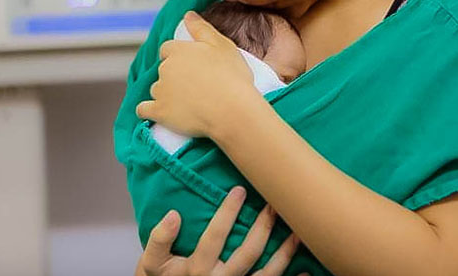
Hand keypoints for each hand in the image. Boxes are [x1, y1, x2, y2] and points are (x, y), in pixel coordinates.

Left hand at [136, 11, 259, 137]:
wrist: (232, 110)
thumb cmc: (231, 77)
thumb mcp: (222, 45)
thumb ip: (201, 28)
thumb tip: (187, 14)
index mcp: (178, 50)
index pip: (167, 49)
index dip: (178, 57)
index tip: (191, 66)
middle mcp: (165, 68)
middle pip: (163, 70)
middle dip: (174, 76)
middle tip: (195, 85)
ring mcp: (160, 91)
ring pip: (156, 89)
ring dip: (165, 94)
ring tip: (187, 103)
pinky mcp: (159, 112)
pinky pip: (143, 109)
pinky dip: (148, 110)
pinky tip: (159, 112)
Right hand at [136, 186, 306, 275]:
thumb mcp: (151, 264)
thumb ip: (158, 240)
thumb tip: (172, 215)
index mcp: (196, 269)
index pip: (214, 238)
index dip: (227, 214)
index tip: (240, 190)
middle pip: (247, 253)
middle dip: (263, 227)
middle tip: (274, 203)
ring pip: (266, 275)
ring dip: (285, 254)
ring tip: (298, 232)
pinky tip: (306, 271)